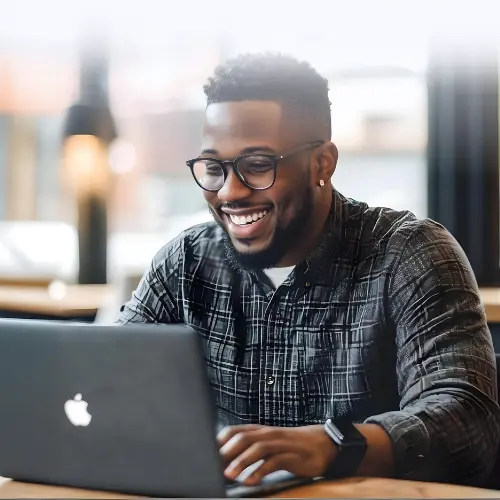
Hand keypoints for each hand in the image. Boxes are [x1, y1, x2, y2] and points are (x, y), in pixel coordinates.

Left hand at [217, 424, 337, 484]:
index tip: (206, 456)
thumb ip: (250, 450)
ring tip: (228, 475)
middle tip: (212, 467)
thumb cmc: (291, 446)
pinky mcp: (291, 455)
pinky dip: (260, 471)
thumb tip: (226, 463)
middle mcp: (267, 434)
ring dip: (240, 461)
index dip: (219, 442)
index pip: (234, 431)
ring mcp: (279, 443)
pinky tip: (251, 480)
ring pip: (256, 448)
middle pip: (242, 438)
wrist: (323, 443)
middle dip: (226, 453)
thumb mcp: (269, 445)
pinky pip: (273, 462)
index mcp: (259, 430)